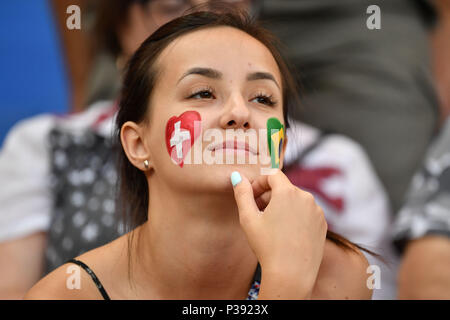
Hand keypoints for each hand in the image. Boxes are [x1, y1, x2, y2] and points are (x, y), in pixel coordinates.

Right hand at [230, 170, 327, 295]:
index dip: (259, 182)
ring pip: (296, 200)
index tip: (251, 195)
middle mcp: (306, 197)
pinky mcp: (322, 223)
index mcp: (287, 192)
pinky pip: (306, 212)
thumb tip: (237, 176)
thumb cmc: (267, 246)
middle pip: (284, 187)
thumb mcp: (248, 218)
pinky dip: (295, 216)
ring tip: (271, 224)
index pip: (272, 175)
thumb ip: (242, 193)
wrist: (291, 274)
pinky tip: (286, 232)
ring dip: (282, 205)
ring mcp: (317, 210)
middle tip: (257, 210)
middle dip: (269, 194)